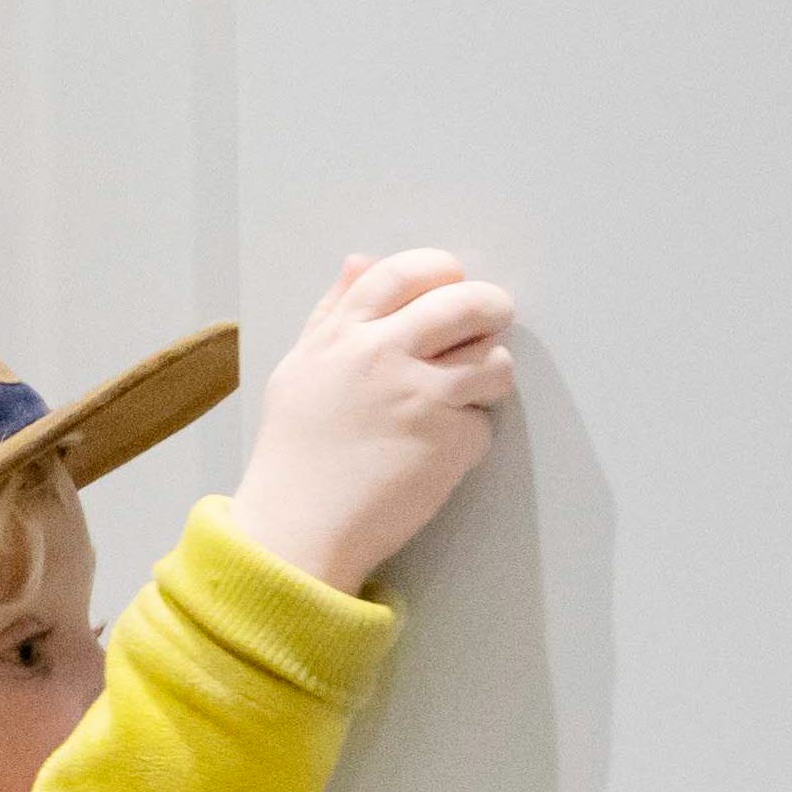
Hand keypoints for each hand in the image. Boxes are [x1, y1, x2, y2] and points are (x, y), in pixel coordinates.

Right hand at [224, 248, 517, 594]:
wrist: (298, 529)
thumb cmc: (295, 455)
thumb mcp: (300, 368)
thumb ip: (333, 312)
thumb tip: (361, 262)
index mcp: (344, 334)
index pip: (404, 273)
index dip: (440, 270)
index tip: (453, 281)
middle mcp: (383, 355)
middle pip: (464, 305)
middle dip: (491, 306)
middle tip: (496, 316)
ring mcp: (421, 398)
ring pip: (492, 362)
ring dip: (491, 373)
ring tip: (471, 392)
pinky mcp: (449, 442)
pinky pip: (483, 424)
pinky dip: (470, 437)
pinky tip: (437, 454)